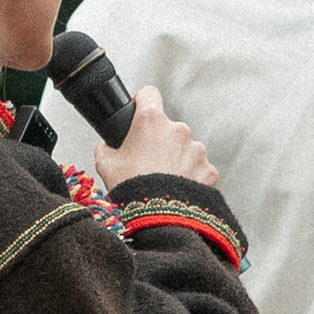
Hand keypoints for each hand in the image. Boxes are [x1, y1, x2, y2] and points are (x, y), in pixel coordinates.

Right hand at [100, 85, 214, 189]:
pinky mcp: (209, 170)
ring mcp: (197, 149)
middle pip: (168, 127)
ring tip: (163, 180)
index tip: (139, 111)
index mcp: (151, 122)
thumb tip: (110, 144)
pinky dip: (190, 176)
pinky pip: (199, 169)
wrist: (157, 219)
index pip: (149, 94)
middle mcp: (178, 130)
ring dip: (176, 159)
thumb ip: (108, 146)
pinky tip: (177, 190)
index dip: (142, 102)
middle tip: (147, 162)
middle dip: (159, 141)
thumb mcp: (105, 163)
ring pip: (185, 149)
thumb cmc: (132, 189)